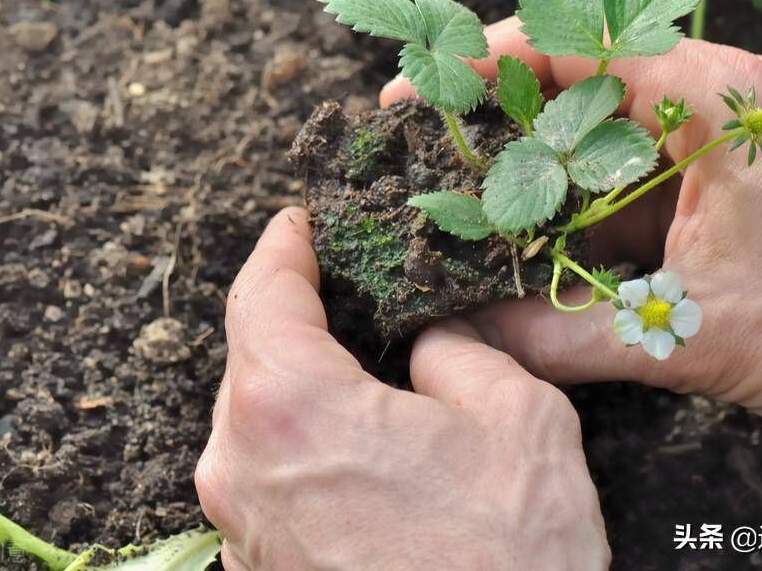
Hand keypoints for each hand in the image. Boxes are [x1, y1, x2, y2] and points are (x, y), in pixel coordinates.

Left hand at [195, 208, 609, 569]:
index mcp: (292, 407)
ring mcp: (244, 529)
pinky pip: (272, 478)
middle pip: (253, 357)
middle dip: (298, 316)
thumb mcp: (517, 418)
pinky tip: (363, 448)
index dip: (283, 247)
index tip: (299, 225)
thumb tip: (430, 342)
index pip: (261, 293)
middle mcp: (244, 467)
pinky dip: (306, 444)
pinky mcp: (263, 570)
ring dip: (303, 384)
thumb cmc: (509, 557)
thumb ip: (462, 352)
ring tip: (364, 368)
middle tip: (350, 289)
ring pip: (258, 421)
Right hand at [382, 18, 761, 432]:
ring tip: (485, 212)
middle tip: (438, 162)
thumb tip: (472, 335)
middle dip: (505, 120)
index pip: (574, 44)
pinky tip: (557, 245)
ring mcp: (731, 131)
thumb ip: (567, 333)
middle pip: (584, 80)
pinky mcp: (735, 172)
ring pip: (613, 129)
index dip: (483, 63)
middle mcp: (721, 94)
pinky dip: (594, 201)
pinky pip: (645, 168)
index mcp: (711, 97)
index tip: (418, 93)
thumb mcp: (692, 331)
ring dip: (550, 169)